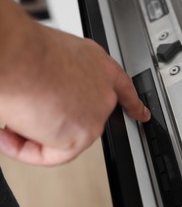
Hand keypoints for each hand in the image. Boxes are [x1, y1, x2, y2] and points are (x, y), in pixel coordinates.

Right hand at [0, 21, 149, 165]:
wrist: (19, 57)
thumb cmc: (26, 51)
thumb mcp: (55, 57)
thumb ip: (65, 78)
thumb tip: (51, 93)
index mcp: (100, 66)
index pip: (123, 89)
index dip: (132, 104)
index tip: (142, 114)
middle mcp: (104, 91)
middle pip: (84, 118)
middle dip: (52, 119)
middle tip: (27, 109)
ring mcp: (97, 114)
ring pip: (63, 136)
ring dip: (32, 129)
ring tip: (14, 110)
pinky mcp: (83, 135)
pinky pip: (53, 155)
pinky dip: (26, 149)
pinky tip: (10, 134)